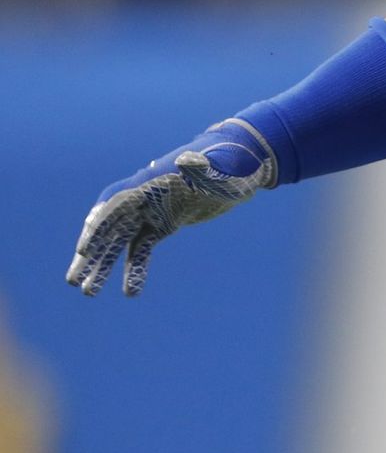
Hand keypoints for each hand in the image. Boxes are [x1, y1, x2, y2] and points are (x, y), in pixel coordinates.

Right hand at [67, 120, 275, 296]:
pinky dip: (135, 269)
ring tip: (87, 292)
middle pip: (110, 227)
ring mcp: (152, 212)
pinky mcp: (163, 225)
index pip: (117, 204)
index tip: (85, 248)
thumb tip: (187, 160)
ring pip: (120, 242)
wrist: (244, 165)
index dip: (101, 225)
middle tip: (73, 280)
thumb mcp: (220, 165)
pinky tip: (129, 292)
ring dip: (103, 266)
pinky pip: (142, 249)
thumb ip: (203, 165)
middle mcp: (145, 197)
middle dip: (92, 253)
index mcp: (152, 182)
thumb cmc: (231, 161)